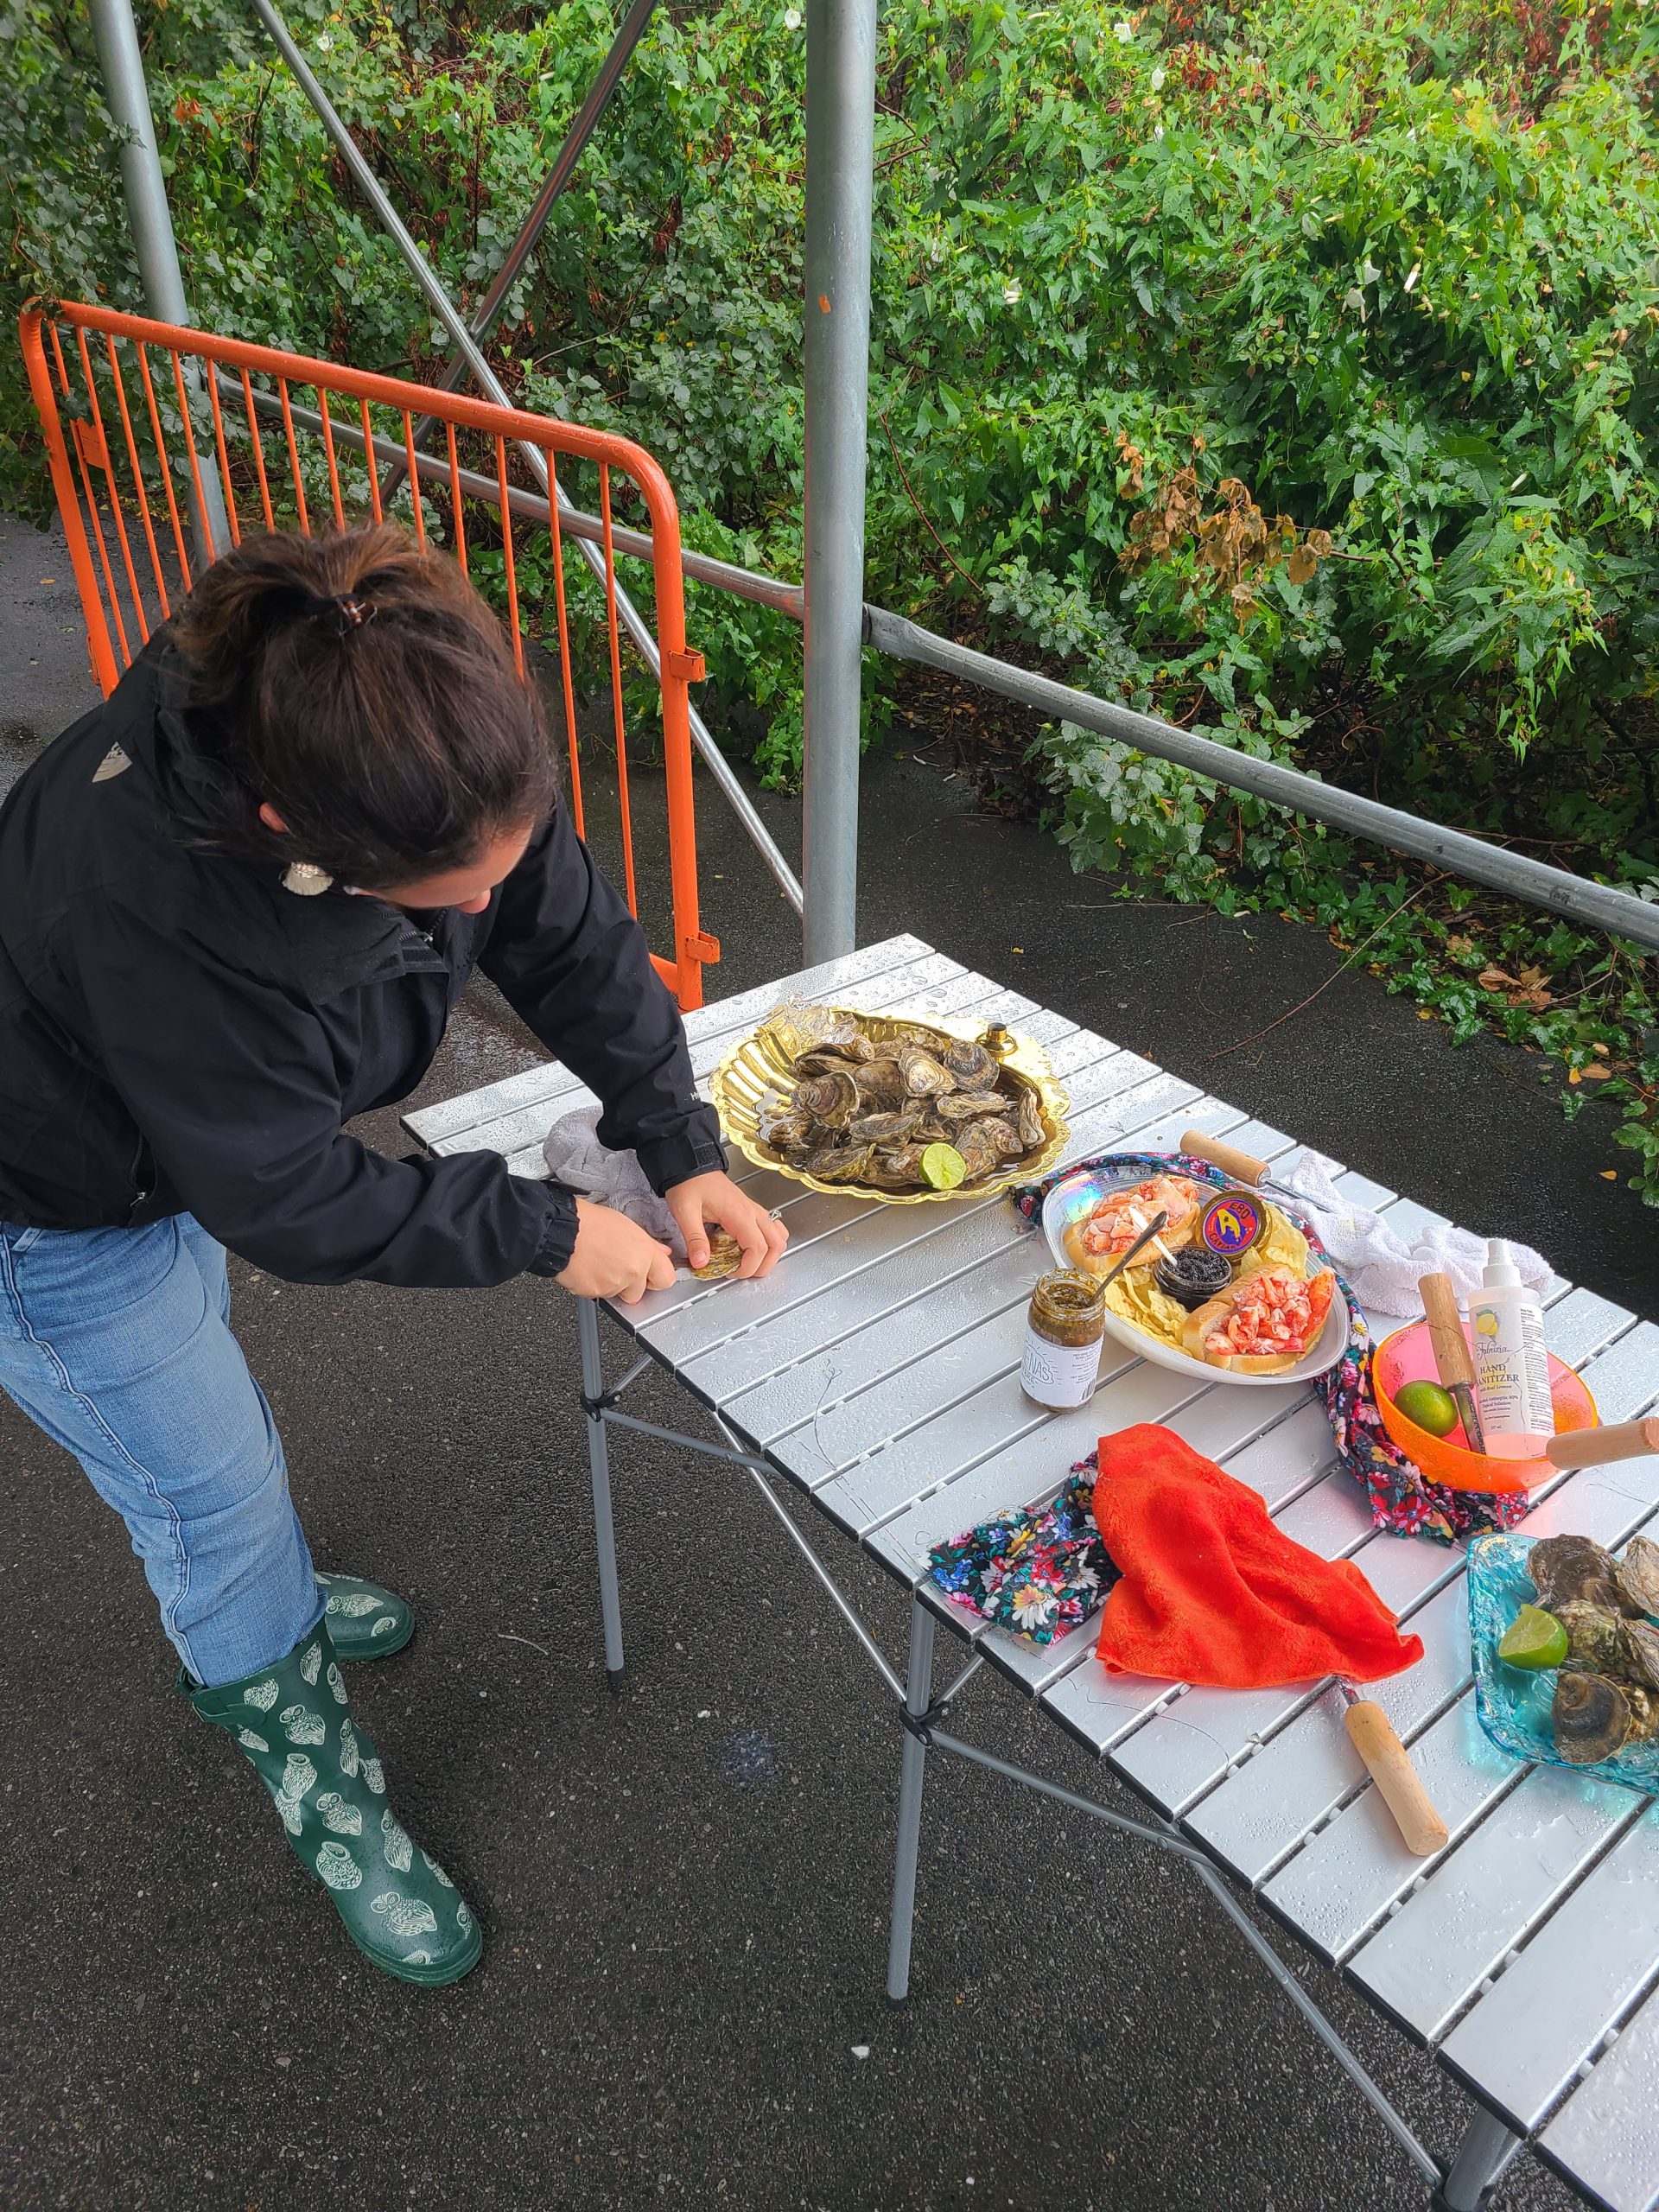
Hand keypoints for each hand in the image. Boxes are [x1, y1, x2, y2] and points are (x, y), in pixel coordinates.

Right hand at [556, 1198, 677, 1304]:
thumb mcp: (626, 1225)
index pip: (666, 1279)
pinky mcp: (595, 1294)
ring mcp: (613, 1285)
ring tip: (599, 1263)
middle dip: (630, 1285)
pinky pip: (598, 1295)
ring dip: (611, 1285)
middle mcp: (632, 1272)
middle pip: (639, 1293)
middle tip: (617, 1267)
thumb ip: (648, 1244)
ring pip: (617, 1295)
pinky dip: (594, 1286)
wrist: (562, 1231)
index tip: (651, 1275)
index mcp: (644, 1254)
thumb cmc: (590, 1223)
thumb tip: (661, 1252)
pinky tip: (588, 1269)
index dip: (656, 1278)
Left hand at [665, 1170, 787, 1280]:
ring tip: (748, 1263)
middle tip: (742, 1273)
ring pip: (778, 1237)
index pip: (758, 1247)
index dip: (749, 1267)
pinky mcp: (751, 1211)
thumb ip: (694, 1239)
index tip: (732, 1273)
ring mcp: (754, 1210)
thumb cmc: (689, 1184)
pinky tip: (750, 1248)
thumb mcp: (684, 1211)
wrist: (691, 1166)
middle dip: (763, 1266)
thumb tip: (701, 1262)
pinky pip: (771, 1229)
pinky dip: (768, 1243)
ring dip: (770, 1255)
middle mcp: (751, 1212)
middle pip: (776, 1245)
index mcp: (738, 1214)